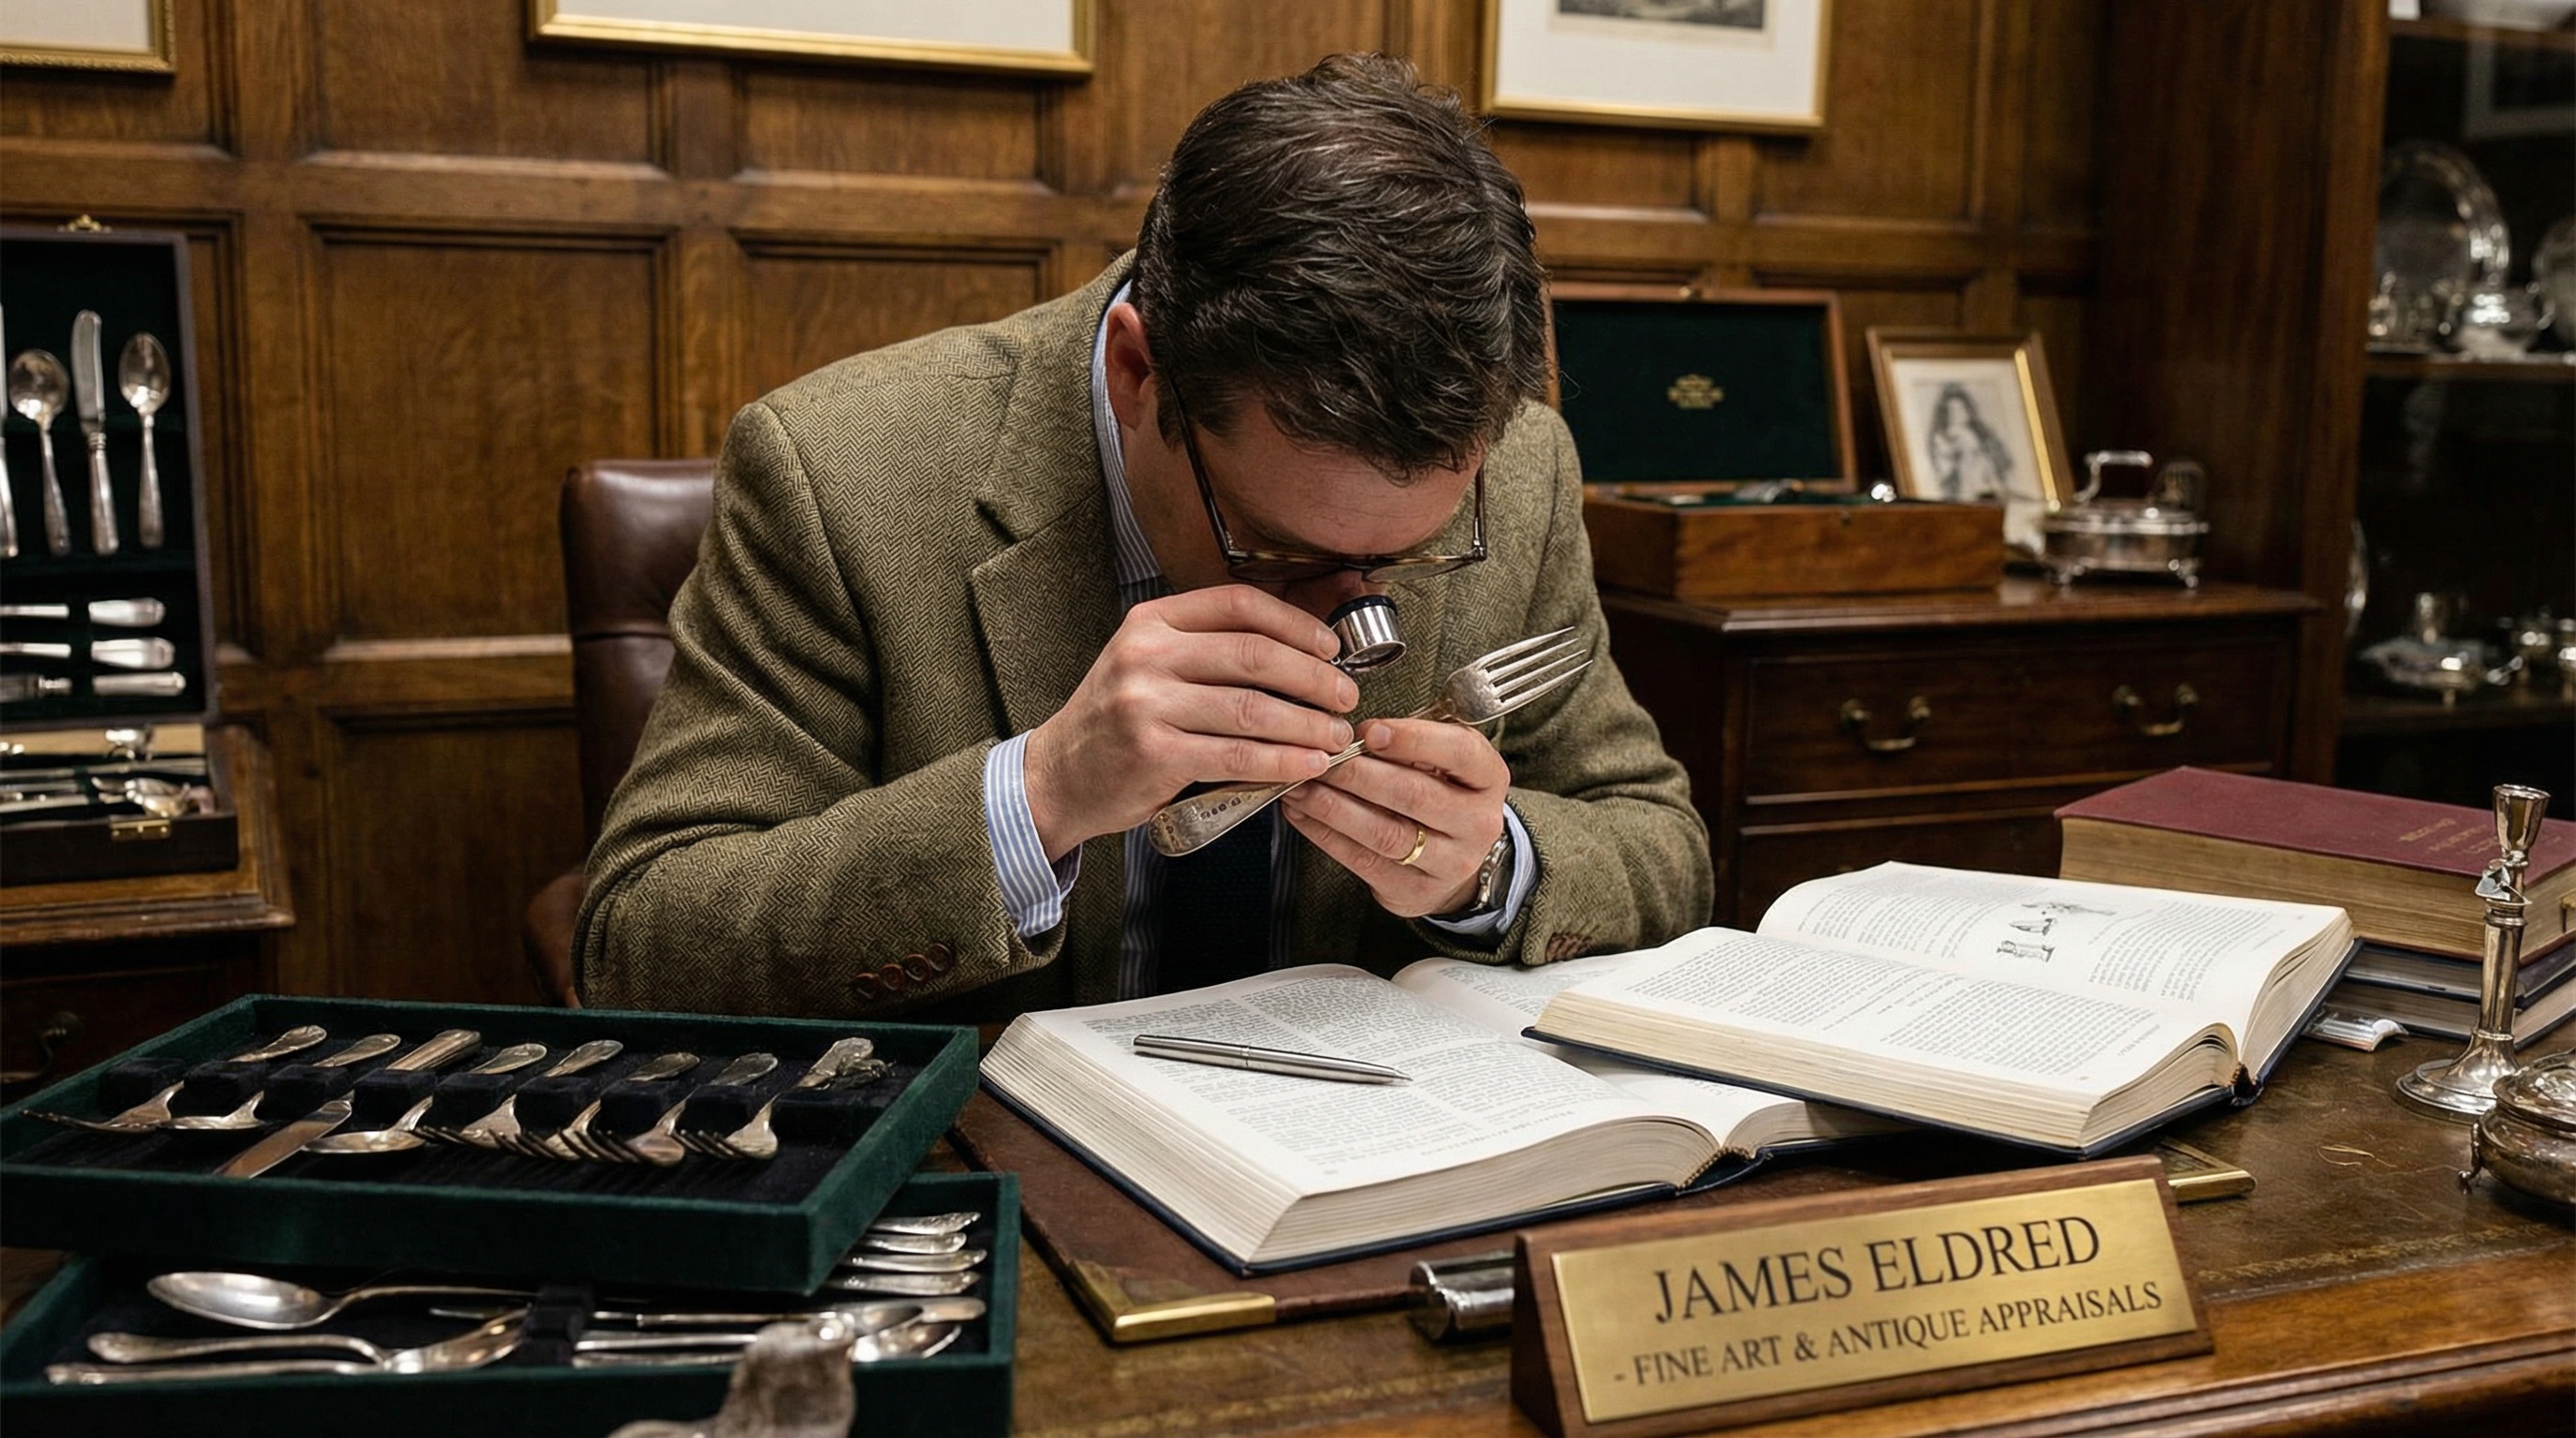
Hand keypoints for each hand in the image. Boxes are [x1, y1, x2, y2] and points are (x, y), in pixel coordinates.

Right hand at [1023, 585, 1356, 858]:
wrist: (1059, 775)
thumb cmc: (1118, 720)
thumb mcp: (1149, 663)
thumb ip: (1208, 649)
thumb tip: (1299, 647)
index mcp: (1152, 621)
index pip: (1238, 604)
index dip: (1295, 623)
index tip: (1331, 648)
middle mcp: (1147, 655)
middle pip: (1254, 654)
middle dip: (1314, 677)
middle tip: (1346, 697)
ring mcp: (1147, 703)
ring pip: (1251, 708)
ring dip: (1307, 724)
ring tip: (1336, 735)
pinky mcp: (1154, 753)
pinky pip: (1236, 755)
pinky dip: (1282, 761)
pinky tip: (1308, 766)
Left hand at [1281, 717, 1508, 918]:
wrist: (1456, 861)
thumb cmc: (1441, 794)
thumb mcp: (1443, 762)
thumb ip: (1411, 744)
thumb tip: (1352, 735)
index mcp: (1488, 779)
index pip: (1459, 752)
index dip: (1412, 739)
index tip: (1368, 732)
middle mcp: (1478, 823)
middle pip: (1414, 795)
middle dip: (1359, 775)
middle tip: (1321, 760)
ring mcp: (1451, 862)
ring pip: (1385, 833)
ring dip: (1334, 807)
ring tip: (1301, 787)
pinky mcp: (1416, 890)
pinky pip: (1364, 861)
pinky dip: (1326, 835)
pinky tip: (1302, 814)